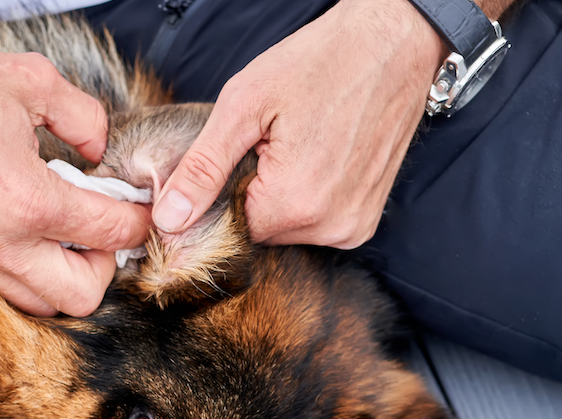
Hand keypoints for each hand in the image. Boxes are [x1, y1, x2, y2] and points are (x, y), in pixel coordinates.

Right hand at [0, 43, 151, 316]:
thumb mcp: (34, 82)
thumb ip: (85, 119)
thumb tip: (100, 150)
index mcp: (30, 200)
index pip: (111, 234)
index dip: (138, 222)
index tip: (137, 209)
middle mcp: (1, 243)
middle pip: (82, 296)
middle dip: (105, 267)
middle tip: (101, 231)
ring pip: (38, 303)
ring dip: (63, 277)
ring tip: (63, 236)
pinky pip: (1, 286)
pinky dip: (26, 271)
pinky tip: (25, 231)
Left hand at [152, 0, 445, 247]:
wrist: (394, 43)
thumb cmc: (320, 62)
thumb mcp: (244, 106)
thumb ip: (202, 169)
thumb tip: (168, 218)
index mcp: (295, 204)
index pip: (224, 232)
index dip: (211, 200)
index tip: (222, 161)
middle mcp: (329, 227)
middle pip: (255, 232)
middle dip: (244, 195)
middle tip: (260, 145)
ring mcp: (351, 229)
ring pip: (282, 230)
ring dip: (274, 197)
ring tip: (290, 147)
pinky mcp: (363, 222)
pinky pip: (313, 225)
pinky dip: (303, 198)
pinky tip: (312, 158)